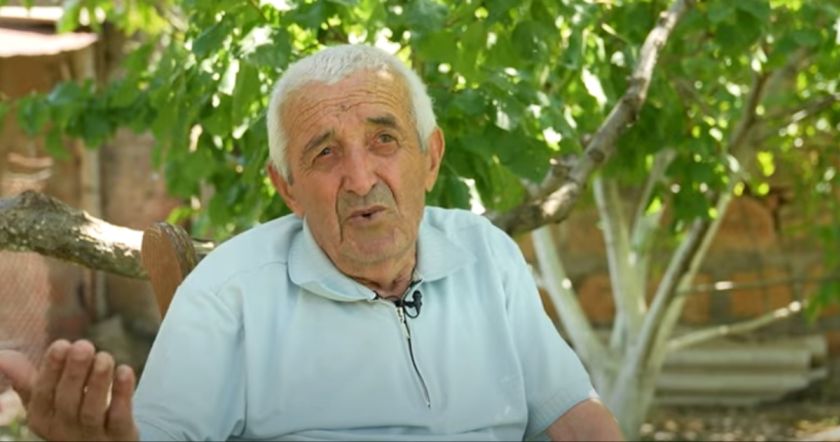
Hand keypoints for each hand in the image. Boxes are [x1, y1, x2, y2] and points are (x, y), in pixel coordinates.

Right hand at [0, 339, 138, 440]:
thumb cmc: (69, 415)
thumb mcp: (46, 401)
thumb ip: (27, 379)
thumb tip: (2, 355)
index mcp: (42, 417)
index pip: (42, 394)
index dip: (51, 369)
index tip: (61, 344)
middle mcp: (64, 429)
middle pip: (68, 401)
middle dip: (74, 372)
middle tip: (84, 346)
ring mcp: (91, 435)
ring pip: (92, 410)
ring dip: (98, 382)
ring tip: (104, 357)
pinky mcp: (119, 436)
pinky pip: (119, 417)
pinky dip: (122, 394)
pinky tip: (125, 371)